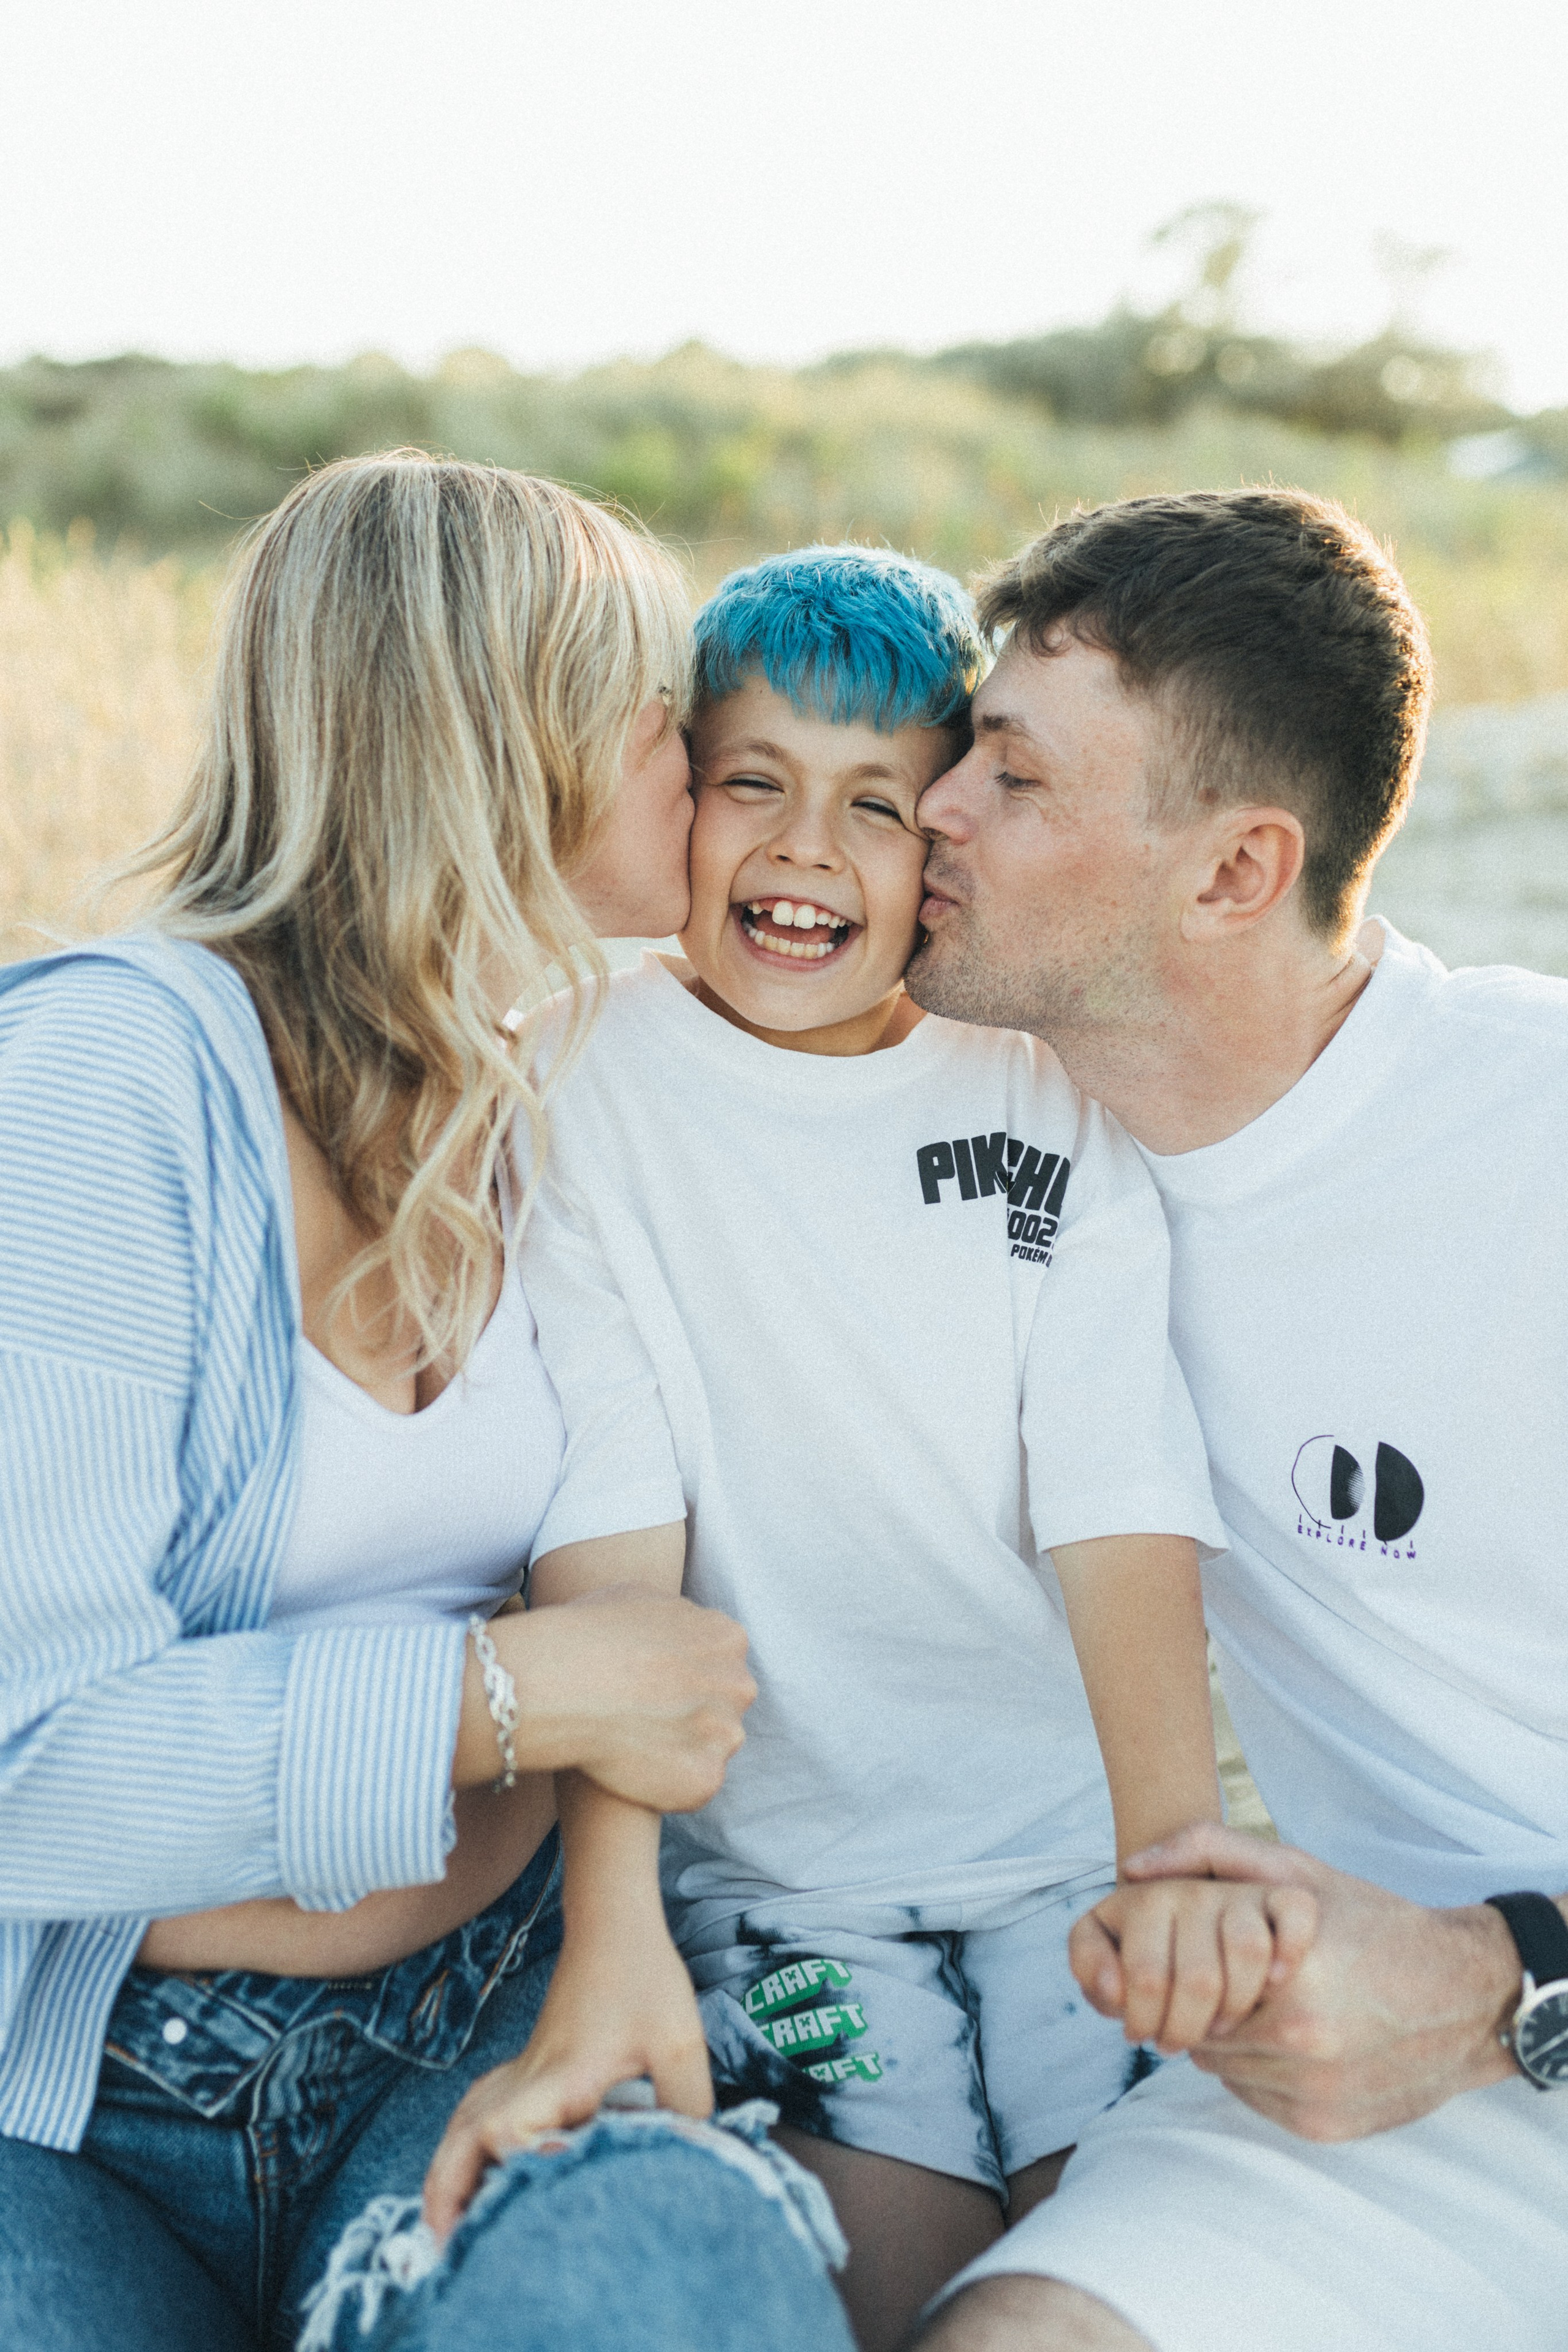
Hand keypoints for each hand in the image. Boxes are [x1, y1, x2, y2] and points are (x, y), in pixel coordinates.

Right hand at [421, 1910, 712, 2238]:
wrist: (615, 1922)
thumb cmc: (643, 1977)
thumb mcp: (679, 2043)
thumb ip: (687, 2107)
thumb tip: (693, 2162)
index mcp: (559, 2077)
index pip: (508, 2134)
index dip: (515, 2173)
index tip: (532, 2205)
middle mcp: (527, 2079)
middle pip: (462, 2141)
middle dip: (447, 2199)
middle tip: (447, 2254)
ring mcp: (520, 2070)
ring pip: (462, 2127)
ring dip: (448, 2176)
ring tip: (448, 2229)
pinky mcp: (526, 2064)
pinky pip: (477, 2112)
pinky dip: (463, 2146)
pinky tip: (475, 2170)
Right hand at [457, 1586, 755, 1811]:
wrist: (564, 1684)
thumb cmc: (588, 1634)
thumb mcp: (639, 1597)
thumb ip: (674, 1618)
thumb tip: (676, 1631)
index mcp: (727, 1637)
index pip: (719, 1662)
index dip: (682, 1675)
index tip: (651, 1683)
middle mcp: (738, 1684)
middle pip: (721, 1705)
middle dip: (690, 1711)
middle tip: (642, 1714)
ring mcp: (726, 1734)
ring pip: (710, 1746)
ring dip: (680, 1747)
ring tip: (633, 1741)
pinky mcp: (707, 1778)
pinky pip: (693, 1783)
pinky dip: (668, 1781)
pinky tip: (633, 1767)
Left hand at [1115, 1824, 1521, 2139]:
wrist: (1468, 1997)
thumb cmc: (1377, 1925)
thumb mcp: (1299, 1873)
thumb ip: (1211, 1851)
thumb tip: (1132, 1868)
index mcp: (1291, 1980)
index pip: (1189, 1988)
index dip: (1196, 1971)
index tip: (1214, 1960)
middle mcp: (1302, 2044)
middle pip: (1204, 2035)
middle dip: (1213, 2009)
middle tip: (1245, 1985)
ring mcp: (1315, 2093)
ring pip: (1228, 2071)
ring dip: (1238, 2045)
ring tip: (1274, 2010)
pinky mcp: (1325, 2127)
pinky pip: (1260, 2100)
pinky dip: (1266, 2075)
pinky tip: (1299, 2043)